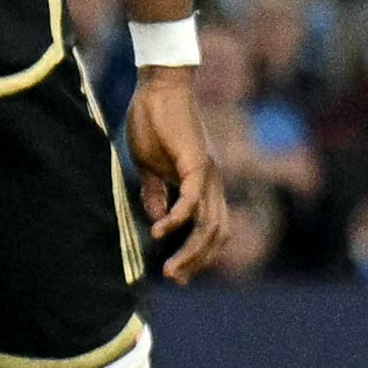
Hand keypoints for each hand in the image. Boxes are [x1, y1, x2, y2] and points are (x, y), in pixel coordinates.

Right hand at [127, 66, 225, 280]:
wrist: (159, 88)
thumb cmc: (153, 122)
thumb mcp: (150, 164)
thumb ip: (155, 191)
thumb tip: (157, 218)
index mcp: (203, 184)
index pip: (212, 227)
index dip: (199, 253)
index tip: (178, 271)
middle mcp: (212, 183)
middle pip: (217, 233)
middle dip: (198, 260)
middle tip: (176, 279)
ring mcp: (207, 174)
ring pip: (209, 225)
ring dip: (190, 250)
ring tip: (169, 268)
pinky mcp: (195, 164)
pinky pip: (191, 201)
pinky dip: (176, 219)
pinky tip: (159, 231)